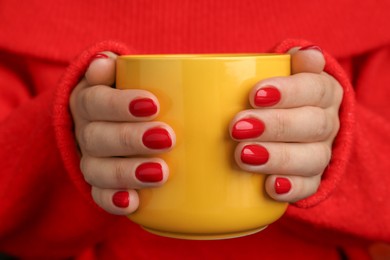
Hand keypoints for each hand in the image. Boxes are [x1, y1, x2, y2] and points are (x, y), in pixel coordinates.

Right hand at [70, 52, 175, 214]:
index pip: (95, 101)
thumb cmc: (131, 93)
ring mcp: (90, 160)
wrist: (118, 120)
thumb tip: (104, 61)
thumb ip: (119, 67)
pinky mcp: (100, 185)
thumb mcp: (126, 75)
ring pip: (97, 170)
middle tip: (168, 137)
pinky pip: (98, 196)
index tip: (153, 104)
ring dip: (127, 172)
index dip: (119, 104)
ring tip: (160, 173)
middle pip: (97, 138)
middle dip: (131, 138)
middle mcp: (84, 132)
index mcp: (89, 101)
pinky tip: (132, 203)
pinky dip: (113, 201)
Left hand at [230, 46, 342, 201]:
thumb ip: (288, 63)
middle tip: (236, 127)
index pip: (315, 88)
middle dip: (274, 126)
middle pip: (312, 124)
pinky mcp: (311, 179)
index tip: (254, 95)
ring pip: (311, 158)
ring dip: (277, 157)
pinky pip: (309, 187)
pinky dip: (291, 188)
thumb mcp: (282, 74)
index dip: (288, 91)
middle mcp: (327, 123)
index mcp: (322, 92)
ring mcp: (320, 153)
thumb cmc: (276, 96)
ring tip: (243, 156)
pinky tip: (270, 187)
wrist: (292, 126)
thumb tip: (305, 53)